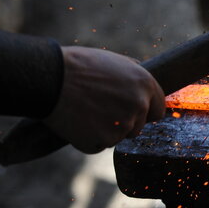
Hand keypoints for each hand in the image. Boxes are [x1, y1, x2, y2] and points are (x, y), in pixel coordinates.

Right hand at [43, 46, 164, 152]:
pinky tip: (77, 121)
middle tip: (100, 109)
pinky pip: (99, 145)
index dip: (145, 113)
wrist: (50, 78)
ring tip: (86, 111)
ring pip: (119, 137)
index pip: (158, 111)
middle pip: (138, 127)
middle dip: (123, 122)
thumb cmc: (81, 66)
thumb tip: (146, 90)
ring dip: (106, 130)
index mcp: (145, 85)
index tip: (132, 112)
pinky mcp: (103, 140)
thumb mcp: (117, 63)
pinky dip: (89, 138)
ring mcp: (122, 125)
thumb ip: (136, 78)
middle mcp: (139, 106)